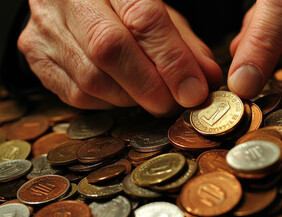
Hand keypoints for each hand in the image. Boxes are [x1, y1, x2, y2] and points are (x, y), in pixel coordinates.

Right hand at [18, 0, 221, 115]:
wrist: (74, 1)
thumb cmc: (122, 7)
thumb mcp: (158, 13)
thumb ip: (183, 44)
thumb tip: (206, 80)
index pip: (143, 19)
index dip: (172, 60)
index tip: (194, 91)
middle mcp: (69, 0)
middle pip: (110, 49)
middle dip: (150, 86)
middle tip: (175, 104)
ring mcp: (46, 29)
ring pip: (92, 78)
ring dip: (132, 98)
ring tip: (153, 98)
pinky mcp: (37, 58)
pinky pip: (77, 94)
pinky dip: (109, 102)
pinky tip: (124, 93)